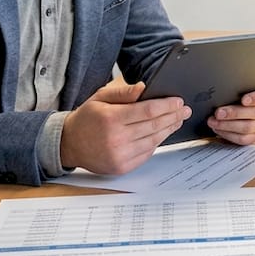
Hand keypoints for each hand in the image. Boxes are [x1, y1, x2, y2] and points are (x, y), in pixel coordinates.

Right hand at [60, 81, 190, 174]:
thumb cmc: (87, 118)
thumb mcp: (101, 97)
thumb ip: (123, 91)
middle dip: (173, 116)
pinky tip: (162, 133)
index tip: (178, 101)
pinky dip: (157, 143)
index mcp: (111, 118)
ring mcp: (120, 155)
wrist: (70, 144)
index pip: (147, 111)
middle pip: (154, 126)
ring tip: (177, 120)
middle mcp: (116, 139)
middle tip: (184, 110)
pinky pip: (147, 153)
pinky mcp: (122, 167)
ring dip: (168, 130)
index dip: (166, 106)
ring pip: (154, 141)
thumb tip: (144, 88)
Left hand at [206, 87, 254, 144]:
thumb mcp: (237, 88)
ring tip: (213, 122)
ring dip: (227, 125)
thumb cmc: (236, 94)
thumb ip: (234, 89)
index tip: (244, 100)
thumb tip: (222, 92)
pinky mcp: (254, 136)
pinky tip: (218, 129)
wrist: (234, 107)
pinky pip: (242, 139)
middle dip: (234, 113)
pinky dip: (228, 134)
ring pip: (247, 128)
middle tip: (218, 112)